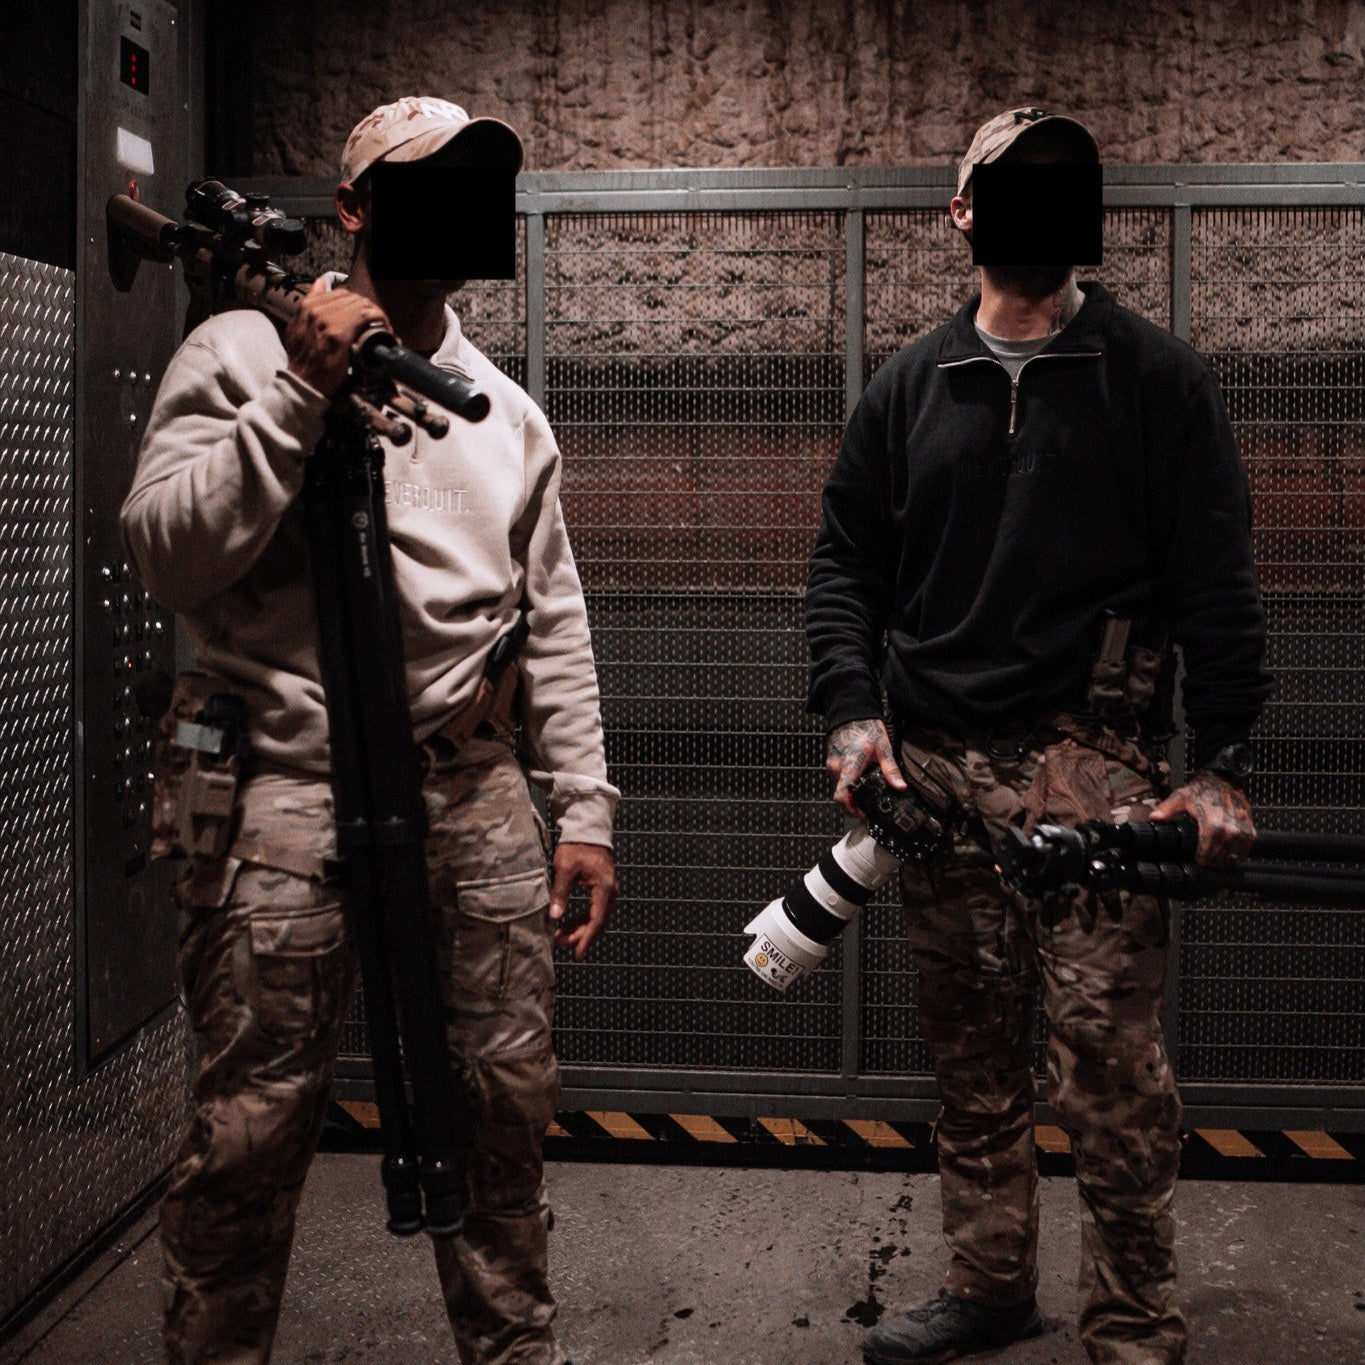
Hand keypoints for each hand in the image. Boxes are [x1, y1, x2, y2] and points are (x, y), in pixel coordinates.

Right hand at [284, 279, 389, 396]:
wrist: (303, 382)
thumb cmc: (303, 360)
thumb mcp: (298, 327)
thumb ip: (309, 305)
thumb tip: (320, 284)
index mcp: (307, 306)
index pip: (339, 293)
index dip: (355, 302)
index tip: (363, 314)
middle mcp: (316, 310)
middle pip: (352, 297)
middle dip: (367, 308)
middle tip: (375, 322)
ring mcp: (327, 320)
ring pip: (361, 304)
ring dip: (376, 314)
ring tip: (381, 326)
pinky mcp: (340, 334)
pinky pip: (366, 315)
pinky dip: (380, 319)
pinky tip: (384, 328)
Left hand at [549, 842, 617, 958]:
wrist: (587, 831)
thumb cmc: (576, 847)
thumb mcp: (565, 868)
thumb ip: (561, 892)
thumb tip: (554, 916)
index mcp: (604, 887)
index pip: (597, 920)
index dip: (586, 938)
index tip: (578, 953)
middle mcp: (610, 891)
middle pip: (598, 922)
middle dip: (579, 935)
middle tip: (559, 943)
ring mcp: (608, 891)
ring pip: (596, 918)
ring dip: (579, 929)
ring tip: (560, 936)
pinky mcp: (601, 889)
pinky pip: (594, 911)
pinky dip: (581, 920)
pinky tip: (567, 924)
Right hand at [825, 718, 906, 816]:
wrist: (851, 713)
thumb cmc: (866, 727)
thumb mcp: (884, 748)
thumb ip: (891, 770)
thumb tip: (900, 787)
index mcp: (850, 765)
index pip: (842, 795)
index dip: (851, 809)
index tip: (862, 813)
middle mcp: (837, 767)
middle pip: (840, 796)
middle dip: (853, 804)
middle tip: (868, 805)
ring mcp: (831, 765)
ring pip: (838, 788)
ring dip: (850, 794)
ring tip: (865, 790)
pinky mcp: (831, 762)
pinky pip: (837, 780)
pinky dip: (846, 785)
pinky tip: (858, 779)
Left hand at [1150, 770, 1255, 867]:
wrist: (1224, 780)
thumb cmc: (1202, 790)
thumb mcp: (1181, 797)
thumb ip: (1167, 809)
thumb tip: (1153, 818)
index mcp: (1212, 825)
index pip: (1206, 852)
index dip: (1200, 860)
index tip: (1197, 863)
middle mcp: (1229, 830)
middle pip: (1218, 856)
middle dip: (1210, 862)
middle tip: (1204, 865)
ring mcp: (1241, 831)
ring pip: (1232, 856)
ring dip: (1223, 862)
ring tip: (1215, 864)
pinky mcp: (1250, 830)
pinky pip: (1245, 849)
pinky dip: (1238, 856)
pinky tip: (1229, 858)